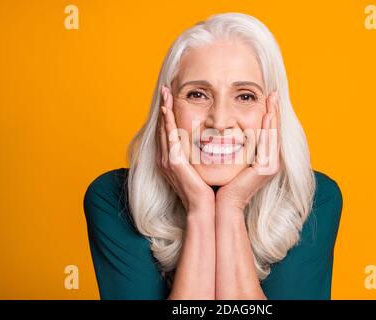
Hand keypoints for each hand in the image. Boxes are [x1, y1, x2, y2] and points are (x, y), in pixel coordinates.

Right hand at [156, 85, 214, 212]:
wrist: (203, 208)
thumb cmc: (205, 191)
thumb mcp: (201, 169)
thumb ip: (200, 157)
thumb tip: (212, 144)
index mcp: (172, 159)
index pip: (169, 131)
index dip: (169, 114)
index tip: (171, 98)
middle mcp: (166, 158)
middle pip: (163, 127)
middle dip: (164, 107)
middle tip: (165, 89)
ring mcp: (167, 160)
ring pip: (164, 128)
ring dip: (164, 109)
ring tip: (165, 93)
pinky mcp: (173, 162)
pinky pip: (169, 137)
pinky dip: (167, 122)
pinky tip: (167, 109)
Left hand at [216, 91, 280, 211]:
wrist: (222, 203)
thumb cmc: (222, 181)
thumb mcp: (231, 159)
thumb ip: (235, 145)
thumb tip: (228, 127)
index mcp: (264, 160)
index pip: (268, 132)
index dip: (269, 114)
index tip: (267, 97)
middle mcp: (271, 162)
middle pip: (274, 131)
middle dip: (274, 111)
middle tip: (273, 93)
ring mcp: (271, 166)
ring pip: (274, 135)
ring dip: (274, 115)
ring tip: (271, 99)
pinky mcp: (267, 169)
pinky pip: (269, 144)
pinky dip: (268, 129)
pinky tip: (266, 115)